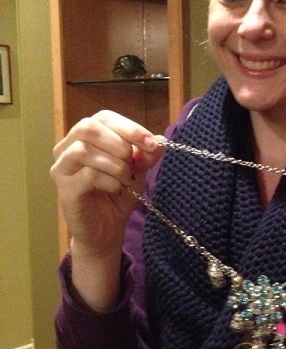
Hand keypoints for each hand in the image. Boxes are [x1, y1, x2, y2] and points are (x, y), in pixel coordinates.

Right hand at [50, 111, 164, 310]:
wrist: (106, 231)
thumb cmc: (117, 196)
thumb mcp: (137, 172)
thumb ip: (146, 156)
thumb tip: (160, 141)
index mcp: (85, 137)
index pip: (104, 118)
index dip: (129, 127)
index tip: (151, 143)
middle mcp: (67, 148)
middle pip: (89, 127)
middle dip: (119, 143)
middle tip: (134, 163)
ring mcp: (62, 168)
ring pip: (85, 150)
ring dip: (114, 164)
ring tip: (125, 180)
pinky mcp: (64, 189)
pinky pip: (88, 175)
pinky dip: (109, 181)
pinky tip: (116, 189)